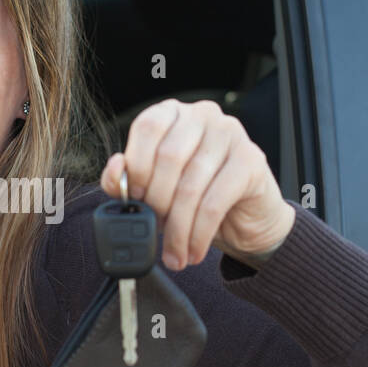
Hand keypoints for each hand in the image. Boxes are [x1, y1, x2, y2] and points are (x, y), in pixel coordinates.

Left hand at [100, 99, 295, 270]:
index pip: (148, 126)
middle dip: (157, 202)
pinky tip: (194, 250)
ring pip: (191, 185)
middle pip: (169, 157)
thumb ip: (125, 180)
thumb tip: (116, 169)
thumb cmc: (197, 197)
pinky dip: (199, 233)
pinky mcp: (251, 160)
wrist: (247, 218)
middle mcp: (203, 115)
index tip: (134, 198)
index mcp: (173, 113)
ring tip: (174, 252)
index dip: (137, 166)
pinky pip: (215, 202)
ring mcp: (231, 134)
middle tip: (155, 229)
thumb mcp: (153, 189)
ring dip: (178, 228)